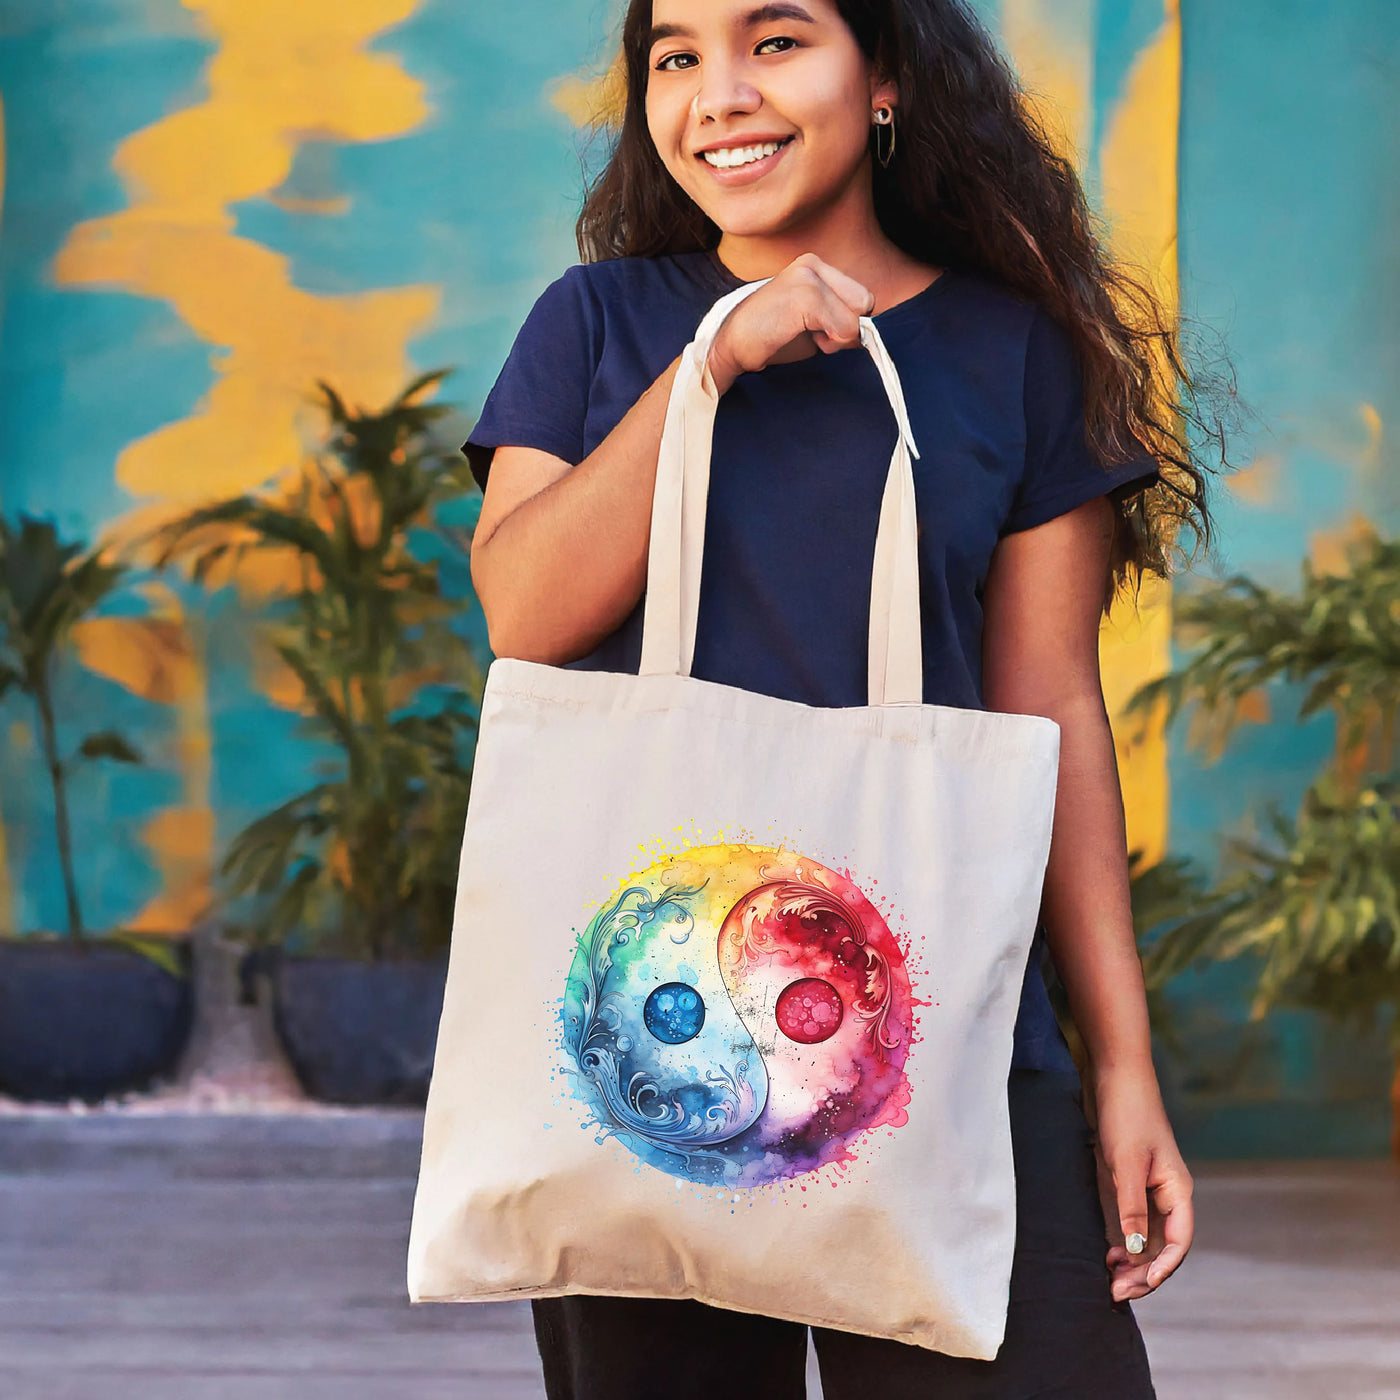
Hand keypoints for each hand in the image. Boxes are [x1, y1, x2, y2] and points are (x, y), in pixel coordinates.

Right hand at [707, 252, 874, 394]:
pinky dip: (828, 343)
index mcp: (815, 266)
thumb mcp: (812, 324)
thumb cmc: (770, 338)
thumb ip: (840, 319)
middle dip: (845, 327)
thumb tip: (869, 332)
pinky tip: (796, 335)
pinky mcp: (805, 295)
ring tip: (801, 334)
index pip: (861, 296)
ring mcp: (808, 277)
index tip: (817, 331)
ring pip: (856, 318)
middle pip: (866, 302)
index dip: (847, 322)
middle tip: (811, 334)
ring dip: (835, 339)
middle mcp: (813, 264)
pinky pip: (844, 328)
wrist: (730, 346)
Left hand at [1087, 1061, 1193, 1302]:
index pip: (1178, 1242)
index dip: (1161, 1268)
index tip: (1138, 1285)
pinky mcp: (1128, 1181)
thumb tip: (1134, 1250)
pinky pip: (1132, 1221)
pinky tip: (1106, 1252)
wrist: (1114, 1075)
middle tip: (1114, 1291)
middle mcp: (1167, 1194)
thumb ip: (1131, 1205)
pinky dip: (1123, 1241)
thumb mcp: (1125, 1161)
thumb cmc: (1126, 1114)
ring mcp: (1148, 1188)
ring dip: (1132, 1261)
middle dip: (1142, 1272)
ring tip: (1109, 1278)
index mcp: (1177, 1190)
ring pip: (1146, 1238)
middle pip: (1162, 1246)